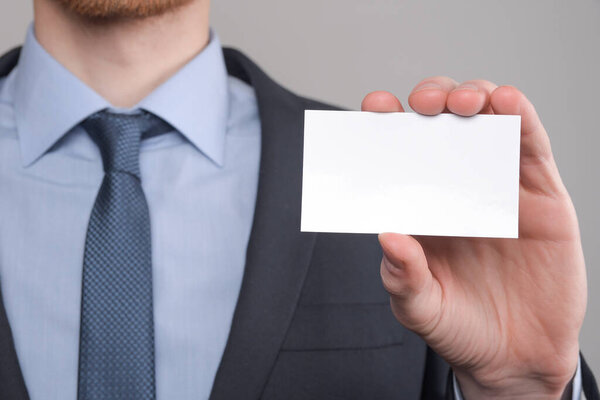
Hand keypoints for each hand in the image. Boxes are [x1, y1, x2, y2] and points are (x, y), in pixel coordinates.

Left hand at [362, 78, 585, 398]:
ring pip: (488, 122)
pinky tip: (506, 104)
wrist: (516, 356)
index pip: (400, 152)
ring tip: (462, 101)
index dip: (387, 124)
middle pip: (442, 124)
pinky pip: (531, 147)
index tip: (374, 108)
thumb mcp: (419, 307)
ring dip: (475, 97)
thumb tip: (388, 237)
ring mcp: (499, 186)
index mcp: (421, 205)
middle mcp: (457, 187)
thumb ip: (403, 277)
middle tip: (421, 106)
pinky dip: (521, 119)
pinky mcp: (541, 196)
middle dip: (431, 100)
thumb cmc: (458, 326)